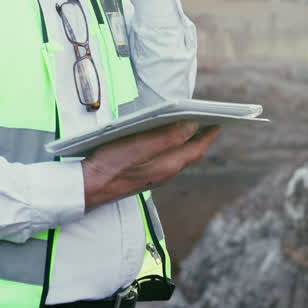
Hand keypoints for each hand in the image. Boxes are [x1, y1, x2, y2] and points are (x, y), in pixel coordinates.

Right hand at [81, 121, 220, 210]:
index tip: (219, 119)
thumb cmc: (110, 165)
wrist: (87, 188)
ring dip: (186, 141)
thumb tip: (192, 126)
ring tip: (189, 125)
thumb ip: (168, 137)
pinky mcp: (142, 175)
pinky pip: (164, 159)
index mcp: (168, 166)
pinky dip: (171, 147)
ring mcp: (153, 176)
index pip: (197, 149)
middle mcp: (164, 173)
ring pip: (177, 157)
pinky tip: (163, 139)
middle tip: (208, 120)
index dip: (209, 134)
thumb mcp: (140, 146)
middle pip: (189, 153)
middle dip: (200, 137)